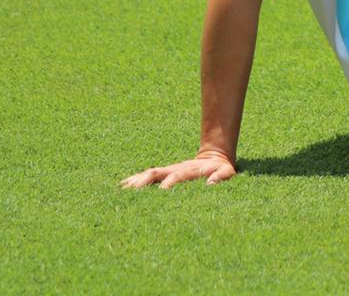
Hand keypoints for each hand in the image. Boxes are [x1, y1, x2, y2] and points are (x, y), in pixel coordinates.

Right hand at [120, 151, 235, 188]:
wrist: (214, 156)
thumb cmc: (221, 168)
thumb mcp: (226, 172)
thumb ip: (221, 177)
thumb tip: (211, 183)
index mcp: (189, 170)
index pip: (176, 176)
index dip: (169, 183)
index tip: (161, 191)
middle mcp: (175, 169)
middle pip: (156, 173)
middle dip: (144, 181)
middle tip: (131, 191)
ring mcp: (168, 170)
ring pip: (149, 174)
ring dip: (136, 180)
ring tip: (122, 189)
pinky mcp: (164, 174)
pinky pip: (148, 176)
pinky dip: (135, 180)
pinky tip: (123, 186)